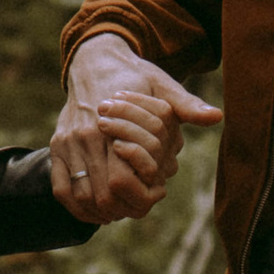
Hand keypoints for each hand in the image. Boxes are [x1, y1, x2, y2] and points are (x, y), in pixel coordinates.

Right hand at [53, 35, 223, 221]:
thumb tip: (216, 116)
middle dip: (122, 208)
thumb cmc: (134, 76)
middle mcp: (84, 137)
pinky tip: (95, 210)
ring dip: (100, 211)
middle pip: (101, 195)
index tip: (154, 195)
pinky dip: (76, 206)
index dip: (139, 195)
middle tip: (138, 208)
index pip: (120, 180)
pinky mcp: (57, 147)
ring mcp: (67, 143)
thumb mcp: (162, 85)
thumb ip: (186, 105)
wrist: (95, 61)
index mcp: (109, 125)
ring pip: (80, 196)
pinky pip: (60, 188)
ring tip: (120, 212)